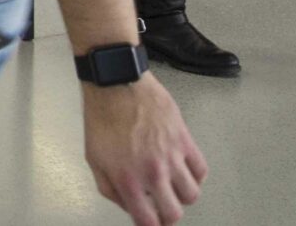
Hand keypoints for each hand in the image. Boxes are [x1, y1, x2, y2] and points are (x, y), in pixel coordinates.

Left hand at [82, 74, 206, 225]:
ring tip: (172, 186)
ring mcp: (172, 156)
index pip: (149, 221)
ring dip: (182, 195)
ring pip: (192, 194)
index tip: (150, 222)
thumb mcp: (94, 158)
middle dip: (167, 215)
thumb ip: (110, 189)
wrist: (117, 83)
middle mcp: (152, 171)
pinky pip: (201, 169)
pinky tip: (184, 170)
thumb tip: (128, 205)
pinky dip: (195, 175)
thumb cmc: (102, 117)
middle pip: (174, 213)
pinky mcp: (184, 139)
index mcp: (127, 179)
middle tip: (162, 207)